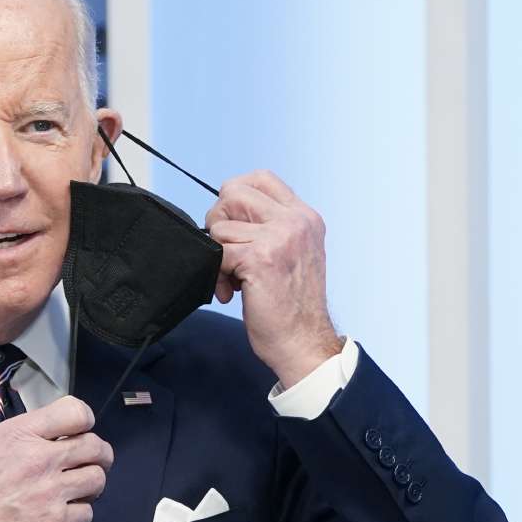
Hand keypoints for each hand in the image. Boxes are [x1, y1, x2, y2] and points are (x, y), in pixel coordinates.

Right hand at [0, 396, 112, 521]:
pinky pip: (87, 514)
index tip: (80, 431)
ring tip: (77, 490)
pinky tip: (62, 515)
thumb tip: (47, 433)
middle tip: (90, 462)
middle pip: (95, 446)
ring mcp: (51, 492)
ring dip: (91, 485)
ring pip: (97, 479)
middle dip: (98, 454)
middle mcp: (40, 459)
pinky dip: (78, 515)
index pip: (75, 412)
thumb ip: (20, 435)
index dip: (84, 421)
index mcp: (21, 435)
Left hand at [205, 170, 343, 386]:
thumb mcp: (292, 254)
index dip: (235, 197)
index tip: (234, 226)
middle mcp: (295, 221)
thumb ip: (269, 229)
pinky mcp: (261, 258)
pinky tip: (231, 292)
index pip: (260, 178)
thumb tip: (226, 212)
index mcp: (304, 217)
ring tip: (235, 280)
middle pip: (233, 192)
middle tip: (227, 253)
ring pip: (220, 225)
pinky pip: (217, 253)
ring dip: (219, 255)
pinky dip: (217, 275)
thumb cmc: (291, 306)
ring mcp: (280, 237)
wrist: (303, 343)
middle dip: (219, 222)